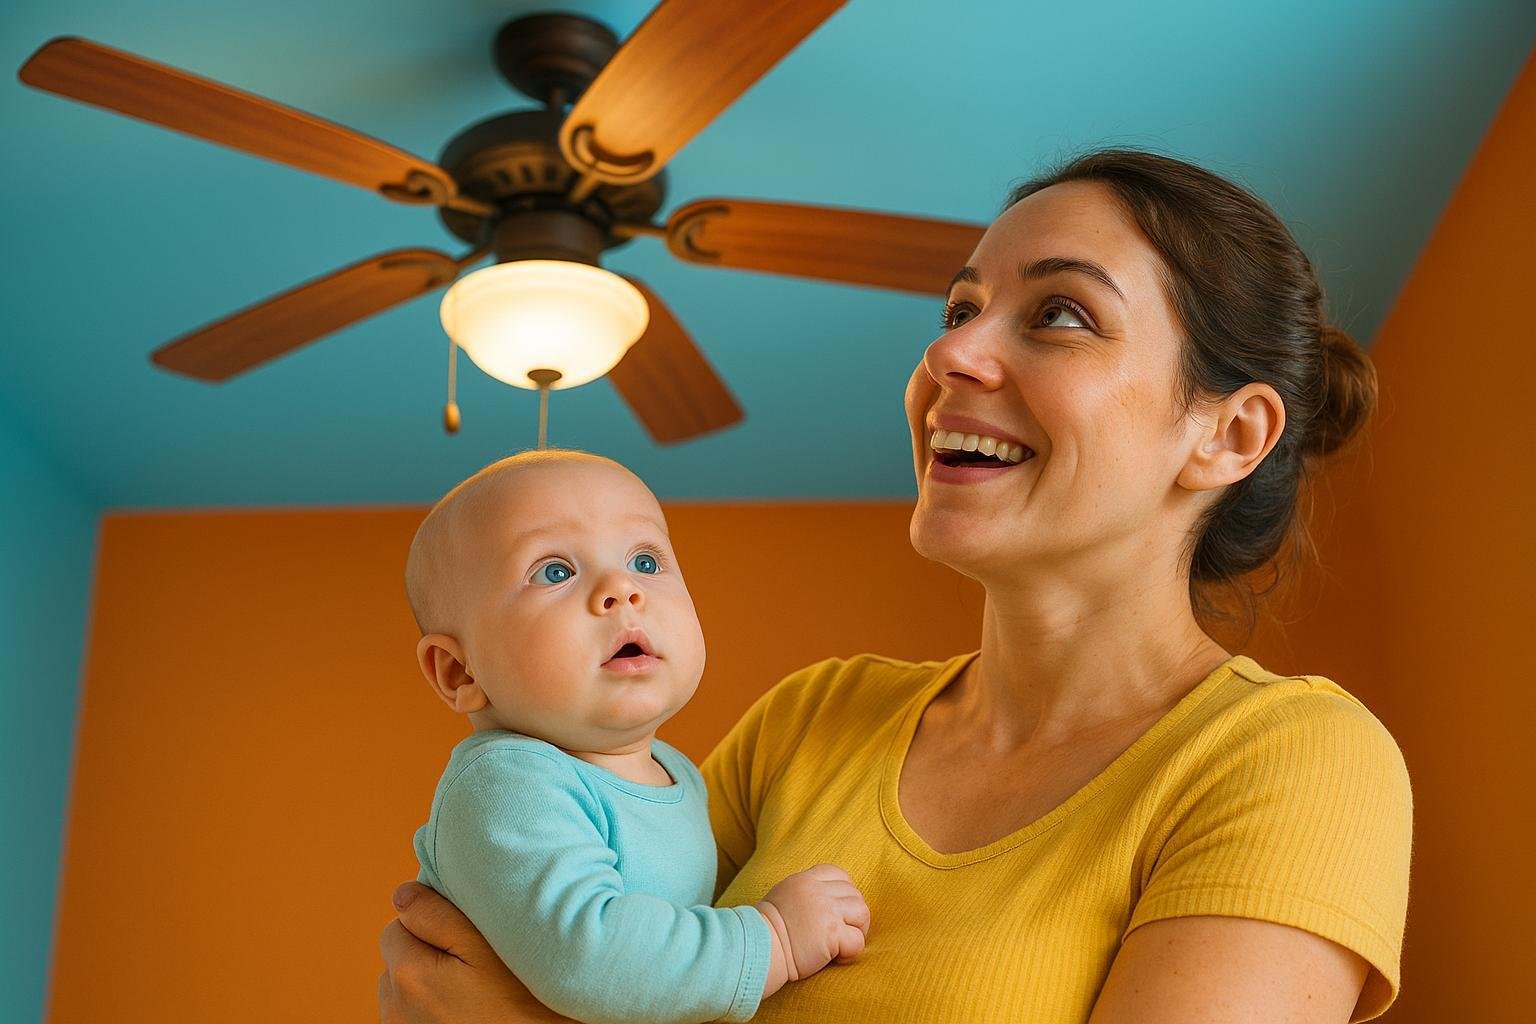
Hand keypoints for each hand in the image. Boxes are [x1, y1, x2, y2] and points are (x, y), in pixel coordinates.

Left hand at [378, 881, 574, 1023]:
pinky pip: (409, 1013)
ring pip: (401, 988)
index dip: (430, 923)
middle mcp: (395, 1007)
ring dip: (424, 981)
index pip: (397, 925)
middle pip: (398, 957)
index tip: (462, 936)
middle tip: (469, 962)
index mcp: (409, 975)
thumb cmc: (518, 999)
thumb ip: (436, 915)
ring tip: (467, 989)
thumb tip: (402, 895)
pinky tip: (461, 1010)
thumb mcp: (483, 945)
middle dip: (425, 952)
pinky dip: (428, 1007)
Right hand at [757, 864, 870, 983]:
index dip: (844, 892)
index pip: (839, 874)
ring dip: (857, 929)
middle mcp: (817, 891)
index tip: (837, 910)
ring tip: (842, 943)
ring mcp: (826, 911)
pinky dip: (851, 951)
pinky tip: (835, 957)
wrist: (755, 948)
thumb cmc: (765, 930)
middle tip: (841, 932)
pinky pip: (857, 940)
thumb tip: (825, 899)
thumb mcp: (782, 896)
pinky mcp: (832, 933)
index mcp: (804, 880)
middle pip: (854, 893)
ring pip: (862, 912)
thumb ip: (804, 893)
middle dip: (853, 914)